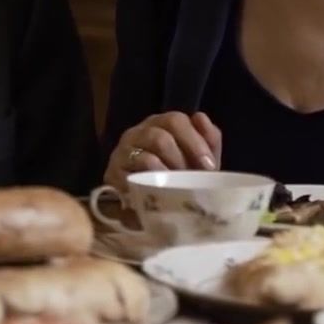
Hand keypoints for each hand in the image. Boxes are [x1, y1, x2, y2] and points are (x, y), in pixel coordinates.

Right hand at [105, 111, 222, 189]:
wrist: (146, 205)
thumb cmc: (175, 178)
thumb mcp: (196, 159)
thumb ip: (207, 140)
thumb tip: (201, 118)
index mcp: (160, 125)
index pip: (176, 120)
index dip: (196, 141)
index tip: (210, 167)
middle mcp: (139, 132)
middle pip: (162, 133)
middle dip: (185, 155)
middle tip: (195, 177)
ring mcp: (123, 150)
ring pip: (150, 151)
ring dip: (170, 169)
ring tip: (178, 185)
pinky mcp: (113, 172)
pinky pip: (135, 171)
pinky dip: (153, 180)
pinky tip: (161, 191)